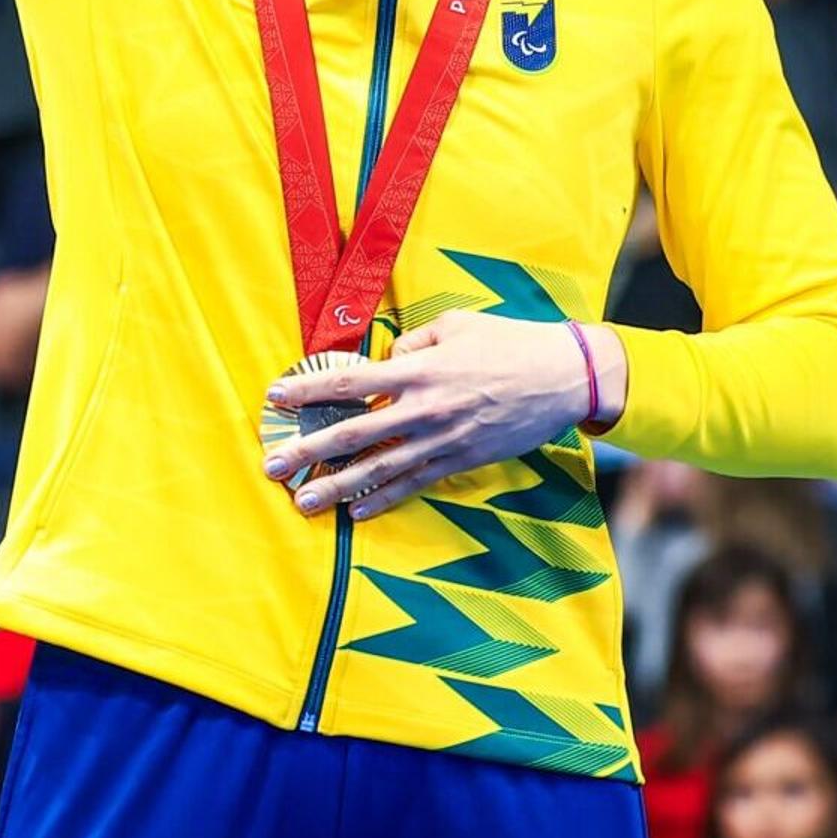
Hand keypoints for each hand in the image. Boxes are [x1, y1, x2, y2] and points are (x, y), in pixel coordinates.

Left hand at [262, 313, 603, 520]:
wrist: (564, 378)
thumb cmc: (510, 343)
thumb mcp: (458, 325)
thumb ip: (414, 345)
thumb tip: (386, 363)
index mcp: (421, 370)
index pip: (351, 382)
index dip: (309, 390)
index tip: (276, 398)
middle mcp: (425, 408)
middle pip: (353, 433)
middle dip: (308, 450)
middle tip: (272, 465)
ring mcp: (443, 440)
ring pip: (379, 469)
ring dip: (337, 487)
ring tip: (304, 503)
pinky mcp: (461, 461)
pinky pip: (414, 484)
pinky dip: (384, 499)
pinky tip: (357, 512)